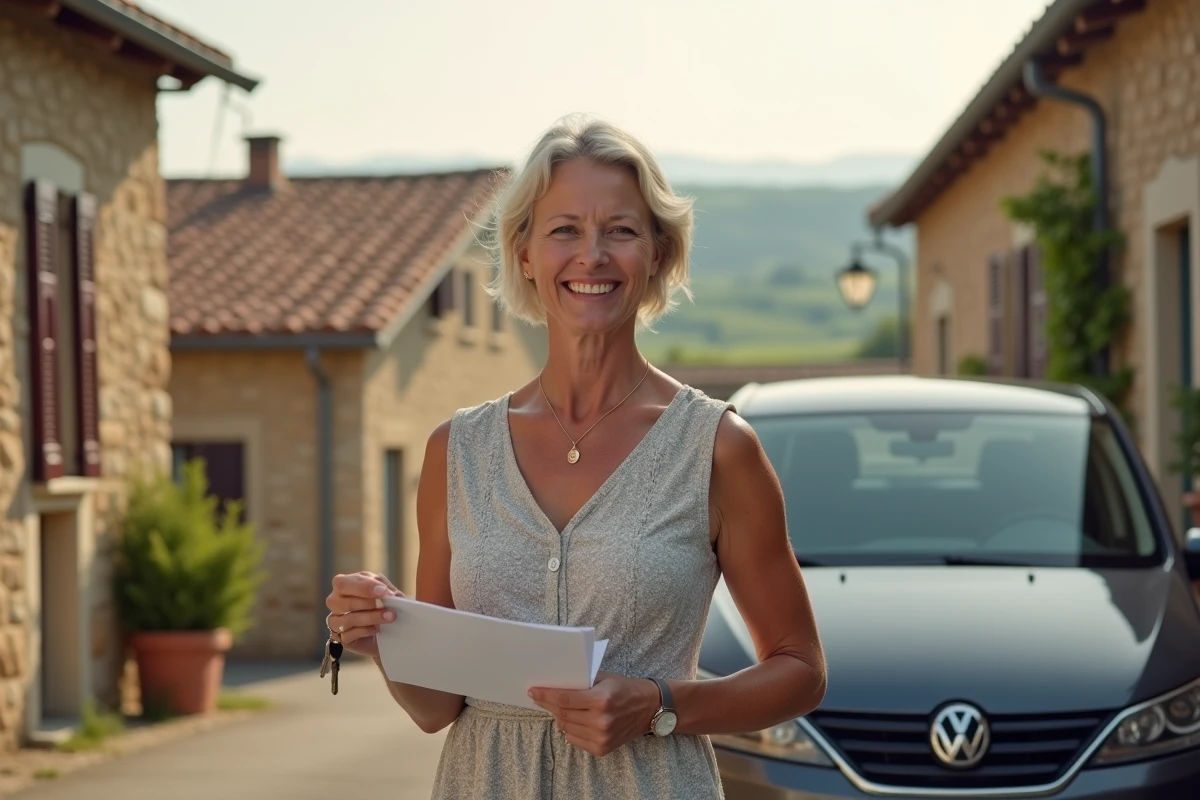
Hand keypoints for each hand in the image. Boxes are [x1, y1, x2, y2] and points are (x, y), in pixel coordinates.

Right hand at [325, 571, 401, 657]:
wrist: (387, 629)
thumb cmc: (382, 604)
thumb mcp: (385, 590)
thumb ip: (384, 587)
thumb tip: (385, 591)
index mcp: (343, 586)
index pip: (343, 584)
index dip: (363, 587)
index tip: (383, 591)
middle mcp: (335, 603)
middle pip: (343, 603)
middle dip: (368, 603)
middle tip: (386, 605)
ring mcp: (335, 622)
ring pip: (348, 620)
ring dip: (371, 617)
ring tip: (389, 616)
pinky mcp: (342, 638)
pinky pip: (349, 635)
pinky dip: (366, 631)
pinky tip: (377, 628)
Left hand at [528, 672, 660, 756]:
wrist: (649, 707)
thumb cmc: (624, 688)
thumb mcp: (604, 678)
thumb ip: (581, 681)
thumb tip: (555, 684)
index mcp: (600, 700)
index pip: (564, 699)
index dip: (546, 695)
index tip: (533, 691)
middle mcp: (600, 720)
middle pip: (563, 713)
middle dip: (549, 705)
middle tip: (540, 698)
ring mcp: (601, 737)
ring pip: (566, 727)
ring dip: (559, 717)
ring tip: (559, 707)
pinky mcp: (602, 748)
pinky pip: (575, 739)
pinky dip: (570, 729)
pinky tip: (573, 720)